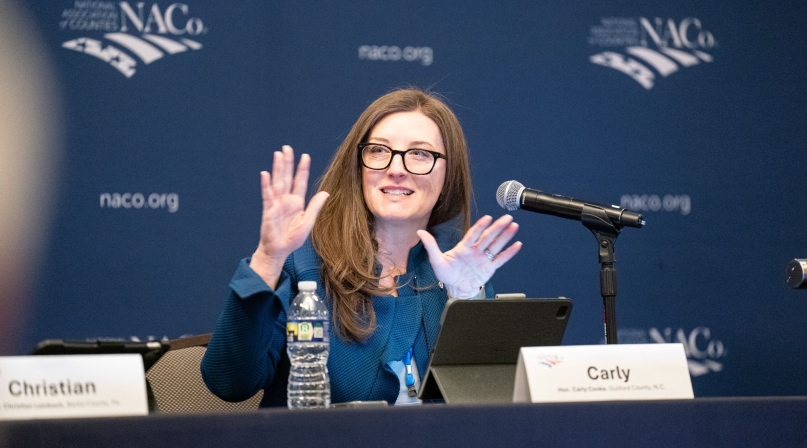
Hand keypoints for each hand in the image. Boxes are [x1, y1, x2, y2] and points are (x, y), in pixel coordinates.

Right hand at [250, 145, 329, 288]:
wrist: (279, 250)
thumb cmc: (292, 238)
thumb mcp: (308, 222)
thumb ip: (315, 207)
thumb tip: (325, 193)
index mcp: (297, 202)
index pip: (300, 182)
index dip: (302, 169)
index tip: (305, 156)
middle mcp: (286, 200)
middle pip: (287, 177)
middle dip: (288, 163)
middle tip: (287, 148)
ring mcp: (276, 204)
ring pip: (277, 182)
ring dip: (277, 168)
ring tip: (278, 154)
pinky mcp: (268, 210)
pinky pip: (267, 195)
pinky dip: (266, 185)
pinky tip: (265, 174)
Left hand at [417, 215, 521, 297]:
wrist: (456, 288)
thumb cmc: (447, 274)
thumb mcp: (436, 260)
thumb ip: (431, 246)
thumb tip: (421, 232)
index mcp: (463, 248)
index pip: (473, 234)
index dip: (480, 226)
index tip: (488, 218)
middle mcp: (475, 251)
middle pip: (488, 237)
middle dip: (498, 227)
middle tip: (507, 218)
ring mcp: (484, 259)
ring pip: (496, 245)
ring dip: (505, 236)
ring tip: (514, 226)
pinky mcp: (489, 268)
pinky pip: (501, 259)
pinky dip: (509, 253)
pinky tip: (517, 245)